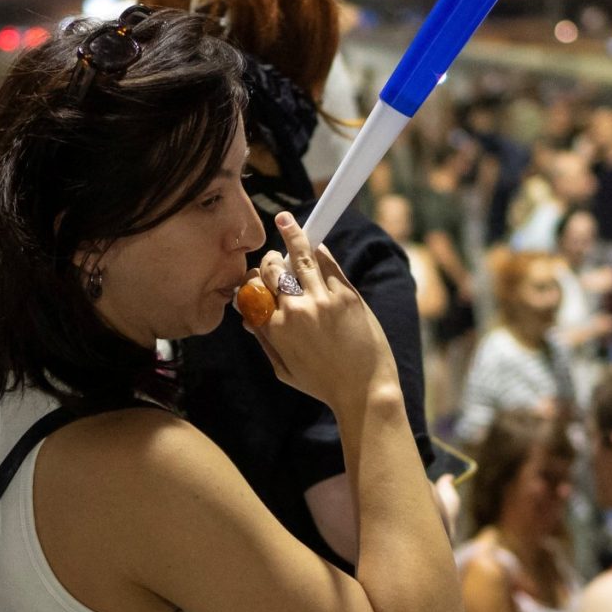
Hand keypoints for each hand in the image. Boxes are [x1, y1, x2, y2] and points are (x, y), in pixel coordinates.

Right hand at [243, 212, 395, 417]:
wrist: (364, 391)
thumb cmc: (323, 384)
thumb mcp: (283, 369)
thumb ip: (264, 341)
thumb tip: (248, 318)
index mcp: (275, 328)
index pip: (251, 290)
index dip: (251, 280)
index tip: (257, 278)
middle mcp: (295, 309)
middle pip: (271, 268)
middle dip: (269, 261)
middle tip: (275, 259)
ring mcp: (322, 299)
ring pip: (299, 255)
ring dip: (291, 234)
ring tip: (285, 220)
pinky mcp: (346, 294)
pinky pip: (327, 261)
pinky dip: (318, 249)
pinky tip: (315, 241)